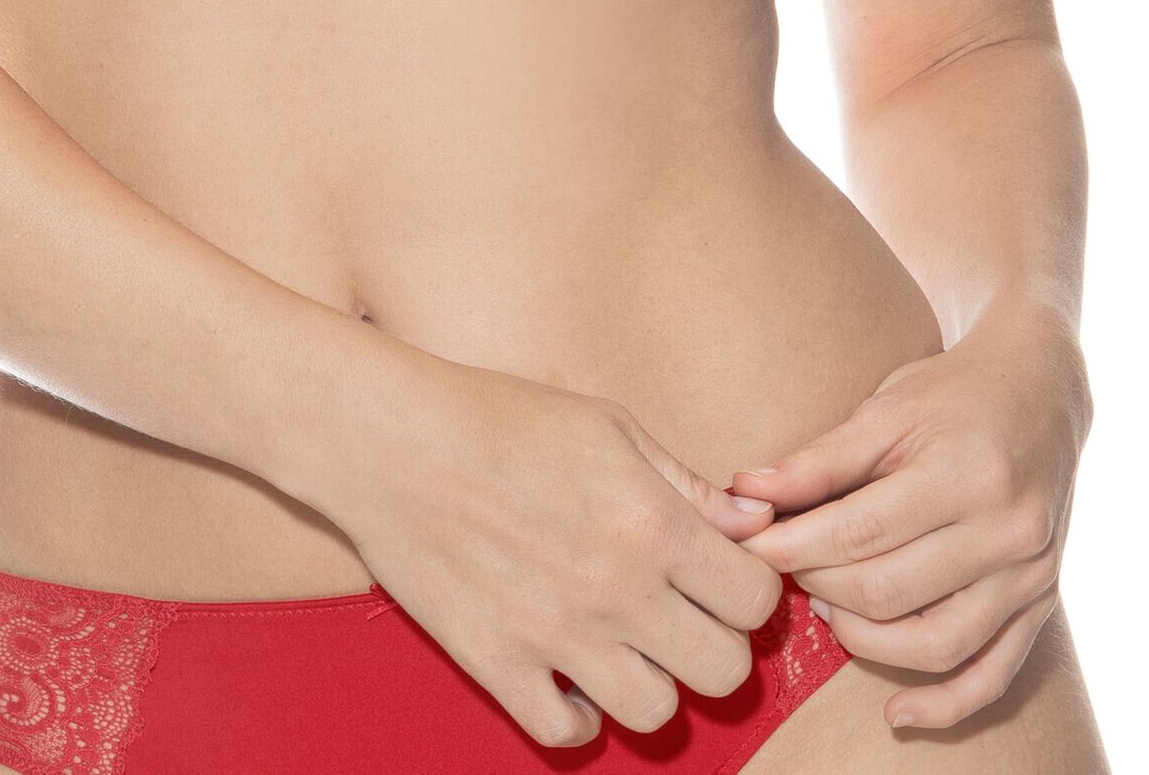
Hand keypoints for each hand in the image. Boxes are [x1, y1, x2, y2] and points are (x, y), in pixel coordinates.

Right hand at [305, 338, 786, 749]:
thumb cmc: (502, 417)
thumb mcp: (608, 425)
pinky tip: (571, 673)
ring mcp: (555, 636)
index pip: (756, 599)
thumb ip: (687, 482)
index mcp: (650, 522)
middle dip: (714, 642)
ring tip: (626, 644)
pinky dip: (577, 713)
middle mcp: (615, 589)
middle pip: (724, 671)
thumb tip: (753, 523)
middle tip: (679, 614)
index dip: (748, 588)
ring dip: (652, 681)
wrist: (392, 439)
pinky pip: (566, 732)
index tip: (720, 575)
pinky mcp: (497, 665)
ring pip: (654, 713)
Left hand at [727, 303, 1092, 732]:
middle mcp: (1007, 529)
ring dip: (866, 642)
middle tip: (789, 568)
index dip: (795, 546)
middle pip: (891, 590)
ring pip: (936, 643)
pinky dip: (944, 704)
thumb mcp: (886, 409)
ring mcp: (1031, 574)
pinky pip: (993, 675)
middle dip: (822, 585)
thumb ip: (819, 460)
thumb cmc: (951, 394)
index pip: (861, 531)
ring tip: (827, 609)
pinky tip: (896, 713)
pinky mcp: (1042, 603)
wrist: (1040, 391)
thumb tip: (746, 493)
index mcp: (965, 472)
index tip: (750, 548)